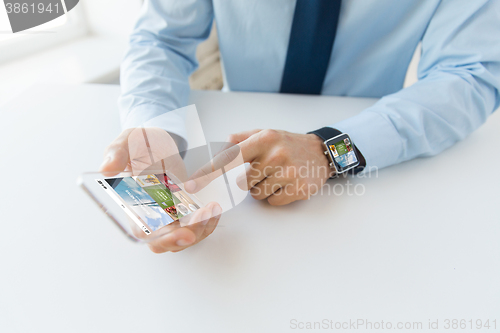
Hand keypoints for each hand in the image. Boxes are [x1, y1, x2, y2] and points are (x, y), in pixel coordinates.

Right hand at [100, 128, 221, 252]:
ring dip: (201, 228)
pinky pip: (196, 226)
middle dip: (186, 237)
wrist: (158, 140)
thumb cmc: (140, 142)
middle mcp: (151, 215)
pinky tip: (214, 208)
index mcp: (133, 204)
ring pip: (184, 237)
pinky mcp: (183, 210)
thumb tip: (107, 168)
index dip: (162, 237)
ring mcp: (169, 214)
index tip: (183, 233)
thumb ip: (117, 154)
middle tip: (204, 217)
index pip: (144, 232)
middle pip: (166, 242)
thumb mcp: (127, 141)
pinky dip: (207, 221)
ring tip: (212, 208)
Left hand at [186, 129, 331, 205]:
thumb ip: (239, 139)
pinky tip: (286, 184)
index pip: (230, 157)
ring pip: (256, 194)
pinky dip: (275, 196)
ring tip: (277, 176)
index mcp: (264, 139)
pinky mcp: (299, 188)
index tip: (191, 186)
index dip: (208, 173)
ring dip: (262, 189)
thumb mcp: (265, 134)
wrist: (320, 153)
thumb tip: (217, 148)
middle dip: (248, 180)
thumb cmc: (286, 144)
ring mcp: (289, 172)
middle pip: (241, 183)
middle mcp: (276, 154)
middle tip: (265, 170)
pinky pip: (272, 201)